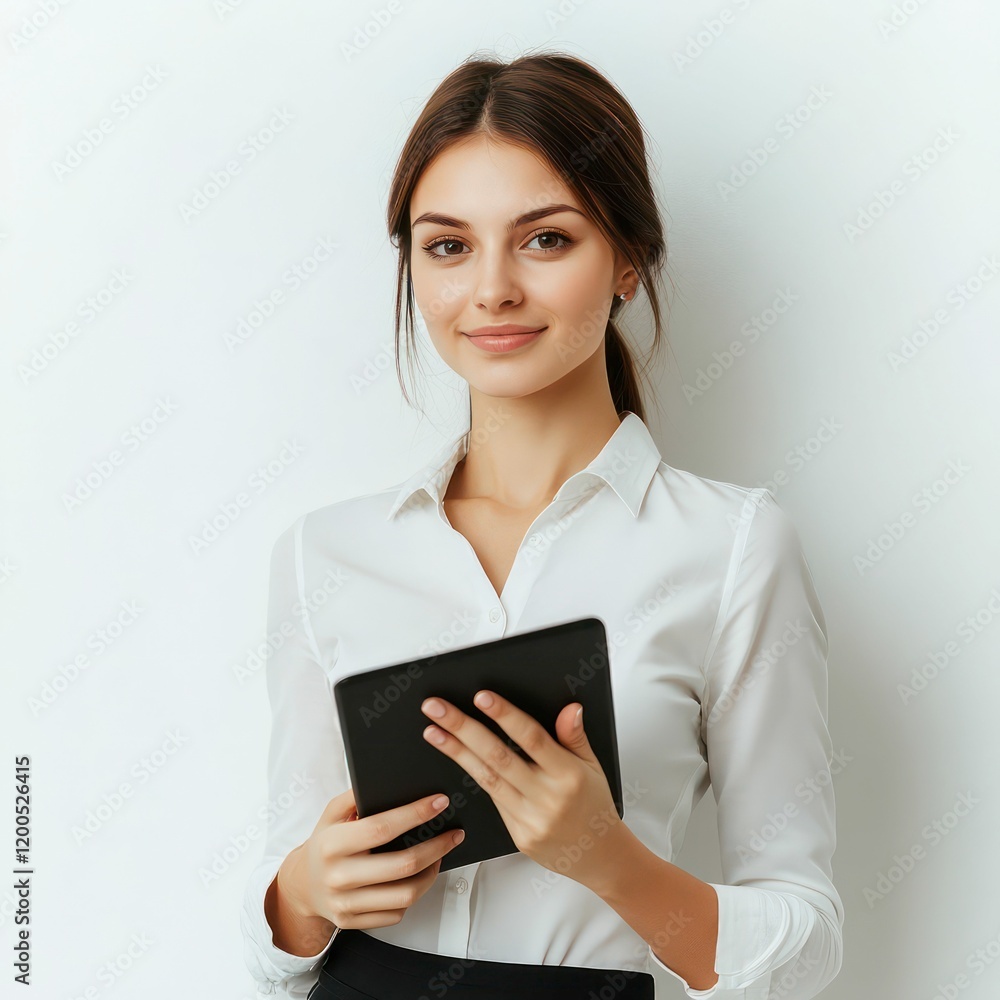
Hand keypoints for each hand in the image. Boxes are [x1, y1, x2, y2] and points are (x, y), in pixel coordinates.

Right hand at [272, 787, 464, 946]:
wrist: (302, 887)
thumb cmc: (325, 844)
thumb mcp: (331, 814)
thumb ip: (355, 796)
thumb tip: (389, 783)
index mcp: (332, 844)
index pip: (381, 828)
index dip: (414, 814)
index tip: (439, 803)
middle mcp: (338, 876)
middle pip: (402, 865)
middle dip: (437, 847)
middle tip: (454, 833)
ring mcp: (346, 904)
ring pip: (405, 895)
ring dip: (431, 873)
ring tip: (440, 855)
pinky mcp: (354, 923)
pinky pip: (397, 913)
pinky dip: (414, 894)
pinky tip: (420, 876)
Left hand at [419, 691, 622, 886]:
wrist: (598, 855)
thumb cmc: (594, 804)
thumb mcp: (593, 766)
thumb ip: (575, 737)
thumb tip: (570, 707)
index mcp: (568, 775)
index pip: (531, 738)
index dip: (505, 716)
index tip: (481, 697)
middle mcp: (547, 797)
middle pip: (498, 756)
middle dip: (463, 728)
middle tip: (436, 707)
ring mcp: (530, 819)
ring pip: (486, 778)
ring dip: (455, 752)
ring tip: (432, 730)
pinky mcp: (518, 835)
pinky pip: (491, 800)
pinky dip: (472, 775)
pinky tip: (454, 757)